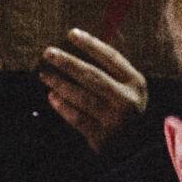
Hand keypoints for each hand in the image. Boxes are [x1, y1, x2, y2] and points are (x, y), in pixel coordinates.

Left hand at [40, 28, 147, 153]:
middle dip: (68, 62)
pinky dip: (63, 106)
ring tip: (45, 74)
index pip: (111, 58)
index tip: (71, 33)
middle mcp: (127, 101)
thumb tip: (77, 47)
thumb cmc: (125, 110)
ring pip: (82, 97)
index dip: (91, 44)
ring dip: (60, 84)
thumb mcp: (128, 89)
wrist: (136, 148)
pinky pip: (77, 118)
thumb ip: (110, 71)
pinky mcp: (102, 138)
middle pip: (93, 76)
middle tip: (48, 52)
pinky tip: (52, 97)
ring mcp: (115, 121)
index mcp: (136, 83)